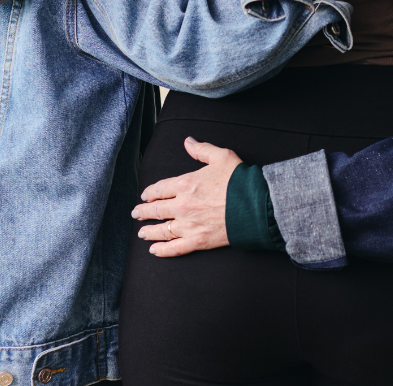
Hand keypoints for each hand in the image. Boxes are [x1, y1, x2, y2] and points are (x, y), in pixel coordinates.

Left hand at [131, 138, 240, 256]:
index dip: (150, 193)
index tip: (145, 196)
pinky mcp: (197, 241)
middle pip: (155, 210)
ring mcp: (188, 225)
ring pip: (161, 230)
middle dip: (143, 212)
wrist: (255, 205)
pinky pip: (174, 248)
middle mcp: (182, 205)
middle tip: (136, 213)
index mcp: (186, 184)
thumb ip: (202, 149)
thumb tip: (188, 141)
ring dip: (148, 231)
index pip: (159, 189)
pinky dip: (162, 251)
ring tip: (142, 233)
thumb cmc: (239, 181)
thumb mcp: (221, 156)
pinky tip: (154, 251)